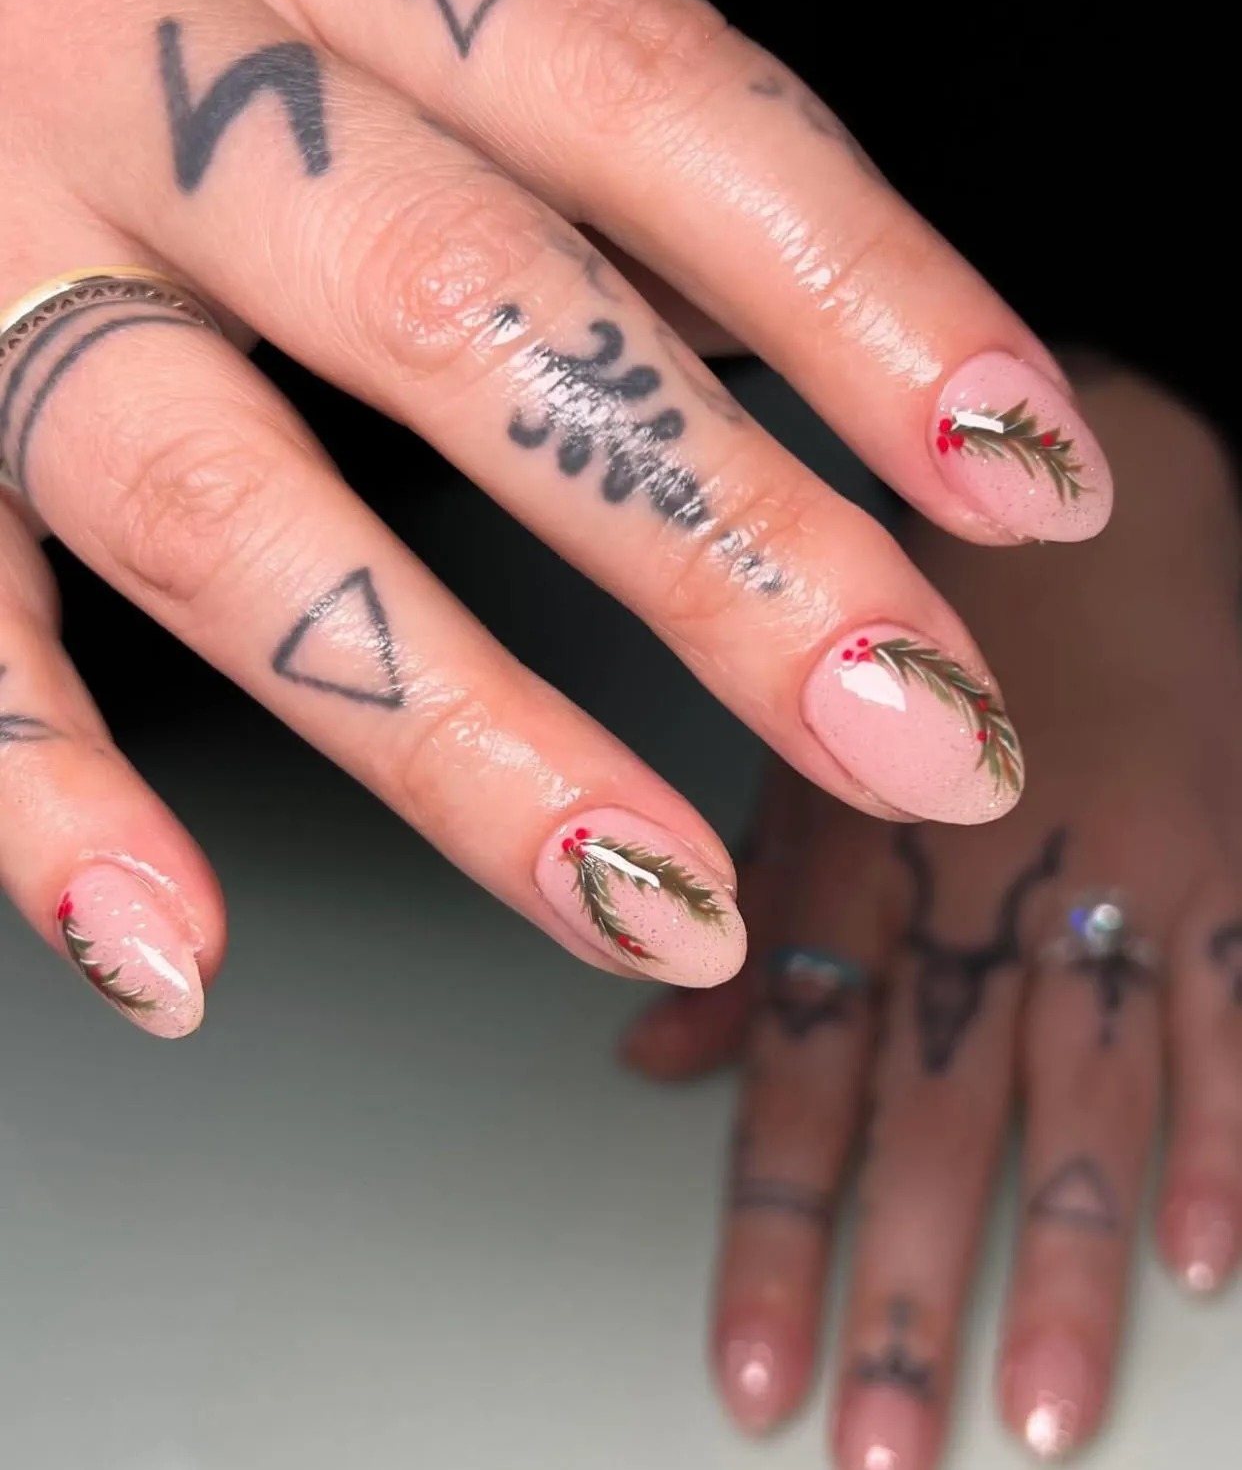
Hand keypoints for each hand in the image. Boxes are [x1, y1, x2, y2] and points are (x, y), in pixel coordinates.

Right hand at [0, 0, 1111, 1034]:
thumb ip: (553, 142)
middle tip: (917, 736)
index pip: (647, 100)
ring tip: (660, 908)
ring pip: (223, 513)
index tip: (1026, 475)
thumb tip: (794, 328)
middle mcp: (159, 75)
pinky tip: (174, 952)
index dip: (859, 289)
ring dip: (458, 737)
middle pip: (473, 319)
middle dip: (722, 549)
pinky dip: (42, 793)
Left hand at [623, 371, 1241, 1464]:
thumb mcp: (810, 751)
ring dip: (1064, 1265)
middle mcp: (973, 871)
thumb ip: (747, 914)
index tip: (755, 1374)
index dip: (774, 1233)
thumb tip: (646, 1057)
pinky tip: (1204, 1259)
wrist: (1096, 492)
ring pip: (1088, 1093)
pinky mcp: (1225, 853)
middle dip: (906, 1295)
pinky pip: (1235, 1007)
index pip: (799, 1071)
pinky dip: (1226, 1135)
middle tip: (882, 1449)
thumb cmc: (933, 633)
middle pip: (936, 1112)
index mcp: (853, 847)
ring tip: (1041, 1410)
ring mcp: (1112, 868)